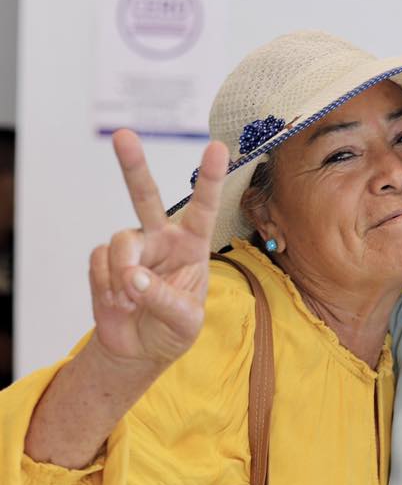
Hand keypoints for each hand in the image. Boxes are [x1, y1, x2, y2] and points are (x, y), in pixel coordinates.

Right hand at [89, 131, 228, 370]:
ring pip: (121, 242)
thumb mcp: (185, 321)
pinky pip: (100, 263)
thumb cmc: (172, 330)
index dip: (210, 179)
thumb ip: (165, 298)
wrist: (138, 349)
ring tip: (132, 301)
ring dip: (125, 275)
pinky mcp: (103, 259)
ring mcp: (131, 247)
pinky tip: (118, 303)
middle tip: (123, 136)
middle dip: (132, 166)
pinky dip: (107, 287)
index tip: (218, 147)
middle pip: (145, 196)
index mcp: (191, 246)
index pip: (203, 209)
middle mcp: (160, 238)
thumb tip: (133, 276)